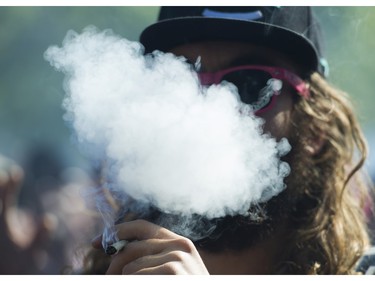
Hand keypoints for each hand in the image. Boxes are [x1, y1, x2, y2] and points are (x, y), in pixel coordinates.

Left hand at [92, 219, 208, 274]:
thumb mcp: (172, 269)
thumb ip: (151, 257)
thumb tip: (116, 253)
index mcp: (178, 242)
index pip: (142, 226)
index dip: (117, 232)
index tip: (97, 242)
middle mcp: (179, 245)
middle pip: (131, 247)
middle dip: (114, 264)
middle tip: (107, 277)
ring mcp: (177, 257)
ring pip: (130, 266)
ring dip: (126, 280)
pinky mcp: (173, 270)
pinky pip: (136, 276)